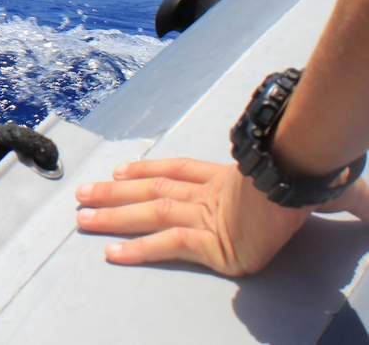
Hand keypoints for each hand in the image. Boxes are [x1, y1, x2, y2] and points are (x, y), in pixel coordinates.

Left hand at [75, 157, 368, 276]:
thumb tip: (360, 206)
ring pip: (148, 212)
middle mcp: (208, 193)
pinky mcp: (209, 240)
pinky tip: (114, 254)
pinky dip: (138, 249)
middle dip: (114, 192)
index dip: (147, 169)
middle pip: (151, 189)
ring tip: (82, 216)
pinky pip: (166, 245)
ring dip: (112, 214)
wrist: (300, 180)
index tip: (122, 168)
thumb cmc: (305, 178)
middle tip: (80, 194)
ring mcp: (205, 214)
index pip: (177, 170)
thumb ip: (331, 196)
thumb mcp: (312, 185)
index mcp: (226, 178)